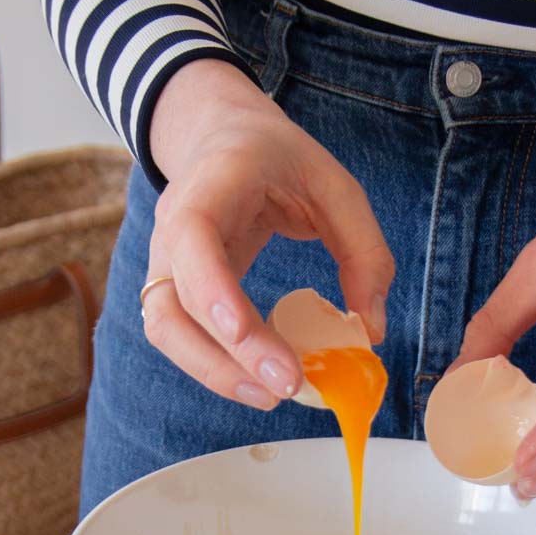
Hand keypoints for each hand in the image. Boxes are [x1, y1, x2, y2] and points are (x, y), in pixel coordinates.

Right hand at [141, 59, 393, 407]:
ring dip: (212, 371)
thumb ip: (363, 252)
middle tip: (285, 387)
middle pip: (176, 301)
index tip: (243, 332)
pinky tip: (258, 379)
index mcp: (212, 184)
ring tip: (271, 396)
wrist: (222, 138)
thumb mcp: (336, 186)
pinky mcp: (174, 288)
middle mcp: (174, 226)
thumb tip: (370, 328)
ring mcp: (166, 260)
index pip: (193, 236)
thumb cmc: (280, 160)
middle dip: (225, 354)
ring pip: (165, 328)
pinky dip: (214, 364)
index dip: (211, 287)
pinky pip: (179, 335)